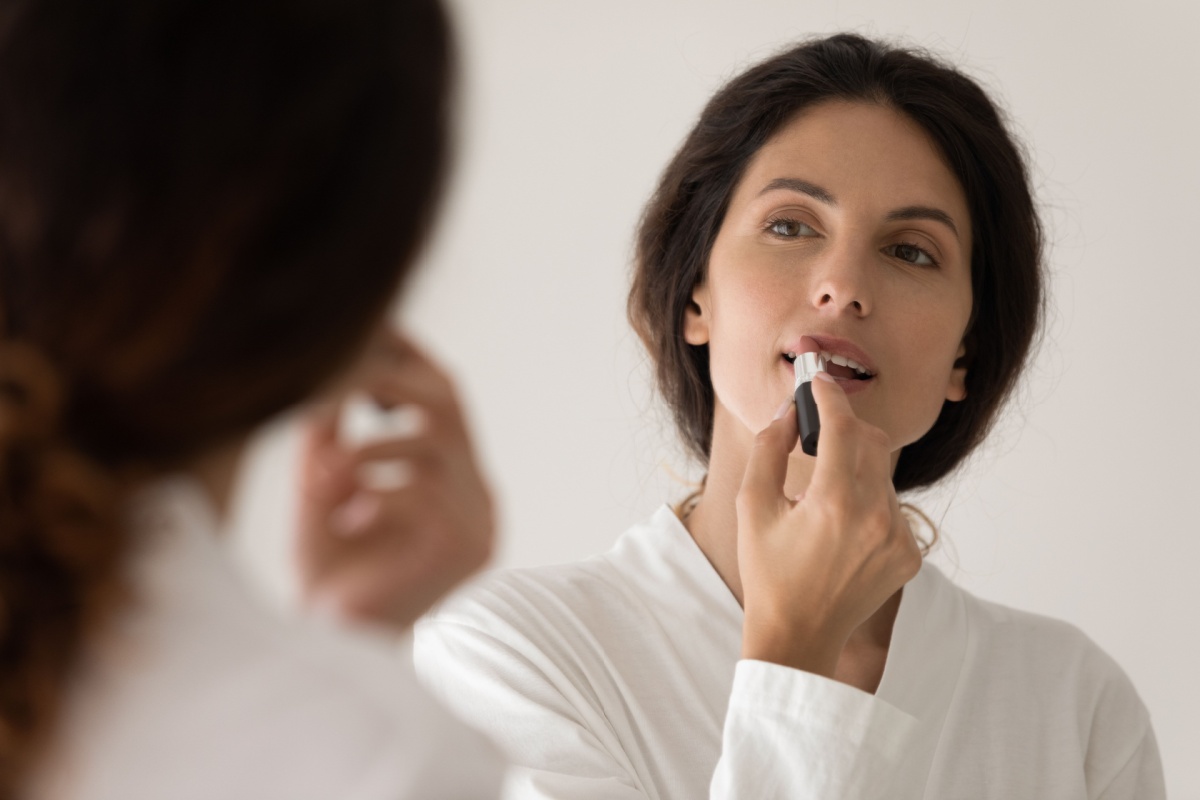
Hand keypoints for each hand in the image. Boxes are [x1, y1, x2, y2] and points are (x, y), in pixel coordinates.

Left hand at [295, 328, 494, 630]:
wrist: (342, 651)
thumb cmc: (332, 576)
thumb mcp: (322, 493)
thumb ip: (327, 441)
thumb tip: (322, 383)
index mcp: (449, 474)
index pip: (443, 393)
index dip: (406, 357)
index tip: (367, 331)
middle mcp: (472, 490)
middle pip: (448, 400)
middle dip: (389, 382)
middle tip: (339, 390)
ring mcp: (476, 518)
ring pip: (436, 443)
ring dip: (368, 450)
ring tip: (324, 476)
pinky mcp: (465, 547)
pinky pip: (426, 493)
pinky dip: (376, 494)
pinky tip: (347, 519)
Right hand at [736, 374, 920, 676]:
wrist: (798, 635)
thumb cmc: (768, 572)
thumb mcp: (752, 507)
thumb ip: (769, 449)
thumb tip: (789, 411)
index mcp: (835, 503)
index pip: (843, 426)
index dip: (829, 396)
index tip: (818, 382)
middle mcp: (877, 517)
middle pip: (872, 442)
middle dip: (845, 430)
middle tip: (816, 438)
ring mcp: (899, 537)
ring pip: (883, 474)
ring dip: (856, 470)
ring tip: (823, 500)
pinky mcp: (910, 554)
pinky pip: (893, 507)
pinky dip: (869, 503)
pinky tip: (842, 529)